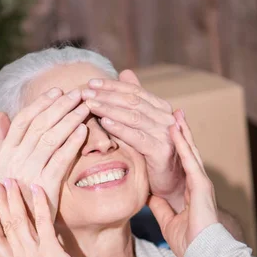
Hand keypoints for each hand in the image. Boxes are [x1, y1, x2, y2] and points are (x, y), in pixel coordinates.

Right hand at [0, 88, 89, 219]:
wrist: (21, 227)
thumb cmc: (15, 193)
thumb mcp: (2, 166)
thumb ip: (2, 140)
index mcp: (5, 153)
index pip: (23, 120)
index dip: (41, 103)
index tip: (57, 92)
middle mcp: (14, 160)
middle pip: (39, 125)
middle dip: (60, 106)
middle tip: (78, 93)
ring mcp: (28, 172)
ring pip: (51, 138)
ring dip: (70, 120)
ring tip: (85, 108)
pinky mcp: (44, 185)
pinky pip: (60, 159)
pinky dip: (72, 143)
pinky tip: (84, 131)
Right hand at [0, 180, 80, 256]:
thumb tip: (28, 252)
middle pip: (6, 225)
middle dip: (1, 202)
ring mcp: (33, 256)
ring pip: (19, 221)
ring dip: (15, 198)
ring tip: (12, 181)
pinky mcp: (50, 251)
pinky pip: (43, 222)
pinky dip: (39, 204)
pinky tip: (37, 189)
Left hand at [82, 70, 185, 211]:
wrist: (171, 183)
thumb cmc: (153, 154)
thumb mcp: (144, 125)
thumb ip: (136, 101)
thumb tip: (125, 73)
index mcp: (161, 108)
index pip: (134, 91)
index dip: (112, 86)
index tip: (91, 83)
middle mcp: (166, 117)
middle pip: (132, 101)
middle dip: (106, 95)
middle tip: (85, 92)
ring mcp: (166, 134)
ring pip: (133, 116)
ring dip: (109, 109)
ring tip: (90, 104)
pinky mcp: (162, 151)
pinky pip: (137, 137)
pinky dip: (120, 128)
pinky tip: (104, 123)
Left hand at [147, 111, 218, 256]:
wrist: (204, 254)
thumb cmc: (189, 242)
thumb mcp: (168, 220)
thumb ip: (159, 207)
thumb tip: (149, 197)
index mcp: (189, 190)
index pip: (179, 162)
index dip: (172, 147)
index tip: (163, 130)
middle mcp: (197, 181)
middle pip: (186, 152)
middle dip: (178, 132)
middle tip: (170, 113)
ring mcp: (200, 181)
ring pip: (189, 150)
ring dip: (180, 131)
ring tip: (173, 112)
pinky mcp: (201, 185)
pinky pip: (189, 160)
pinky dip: (181, 143)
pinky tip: (174, 128)